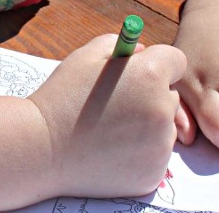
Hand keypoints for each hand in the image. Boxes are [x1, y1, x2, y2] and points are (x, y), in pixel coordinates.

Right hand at [28, 34, 185, 198]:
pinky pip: (155, 155)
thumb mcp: (84, 57)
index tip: (138, 73)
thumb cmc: (61, 98)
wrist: (41, 148)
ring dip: (146, 126)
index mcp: (149, 74)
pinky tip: (110, 150)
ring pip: (165, 128)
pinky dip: (139, 153)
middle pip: (171, 96)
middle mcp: (162, 108)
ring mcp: (160, 145)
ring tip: (109, 129)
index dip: (157, 64)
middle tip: (116, 104)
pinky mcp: (154, 172)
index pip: (176, 61)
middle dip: (151, 96)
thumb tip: (142, 52)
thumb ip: (118, 45)